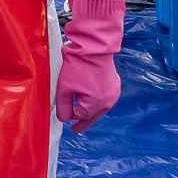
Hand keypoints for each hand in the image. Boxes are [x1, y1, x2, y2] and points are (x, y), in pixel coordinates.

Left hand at [58, 0, 126, 130]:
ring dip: (92, 112)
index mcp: (95, 104)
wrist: (94, 47)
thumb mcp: (64, 88)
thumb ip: (62, 106)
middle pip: (92, 116)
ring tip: (84, 117)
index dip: (70, 115)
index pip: (80, 116)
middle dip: (84, 122)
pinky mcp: (115, 85)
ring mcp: (114, 93)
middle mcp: (108, 102)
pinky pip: (106, 98)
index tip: (63, 114)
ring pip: (101, 108)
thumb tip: (63, 119)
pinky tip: (93, 102)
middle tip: (76, 130)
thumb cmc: (77, 66)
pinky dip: (98, 102)